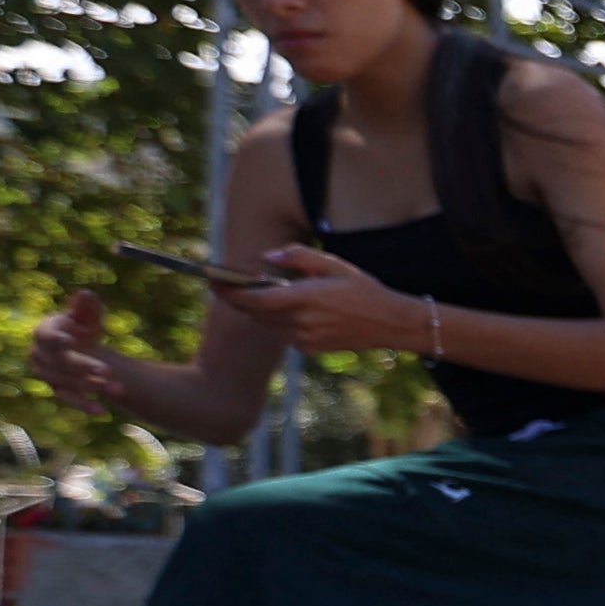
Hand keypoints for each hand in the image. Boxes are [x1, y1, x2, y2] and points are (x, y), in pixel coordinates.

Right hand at [27, 290, 128, 412]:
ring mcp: (47, 374)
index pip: (47, 336)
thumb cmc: (82, 326)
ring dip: (91, 386)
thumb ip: (86, 306)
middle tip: (107, 371)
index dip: (56, 338)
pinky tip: (102, 411)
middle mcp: (39, 354)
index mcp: (44, 332)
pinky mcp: (58, 390)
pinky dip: (85, 405)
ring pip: (67, 382)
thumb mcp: (86, 314)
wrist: (80, 348)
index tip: (70, 341)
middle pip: (61, 362)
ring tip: (116, 388)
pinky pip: (70, 399)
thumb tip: (86, 295)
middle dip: (84, 367)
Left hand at [222, 244, 428, 355]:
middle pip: (256, 313)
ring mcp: (304, 338)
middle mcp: (299, 321)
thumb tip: (267, 257)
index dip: (229, 292)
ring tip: (282, 294)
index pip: (253, 299)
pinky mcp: (310, 348)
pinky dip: (287, 321)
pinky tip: (309, 313)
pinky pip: (287, 333)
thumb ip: (298, 258)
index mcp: (303, 298)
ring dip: (267, 310)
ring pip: (270, 323)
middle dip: (242, 300)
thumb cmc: (365, 290)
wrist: (391, 323)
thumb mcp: (335, 265)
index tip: (213, 282)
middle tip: (232, 285)